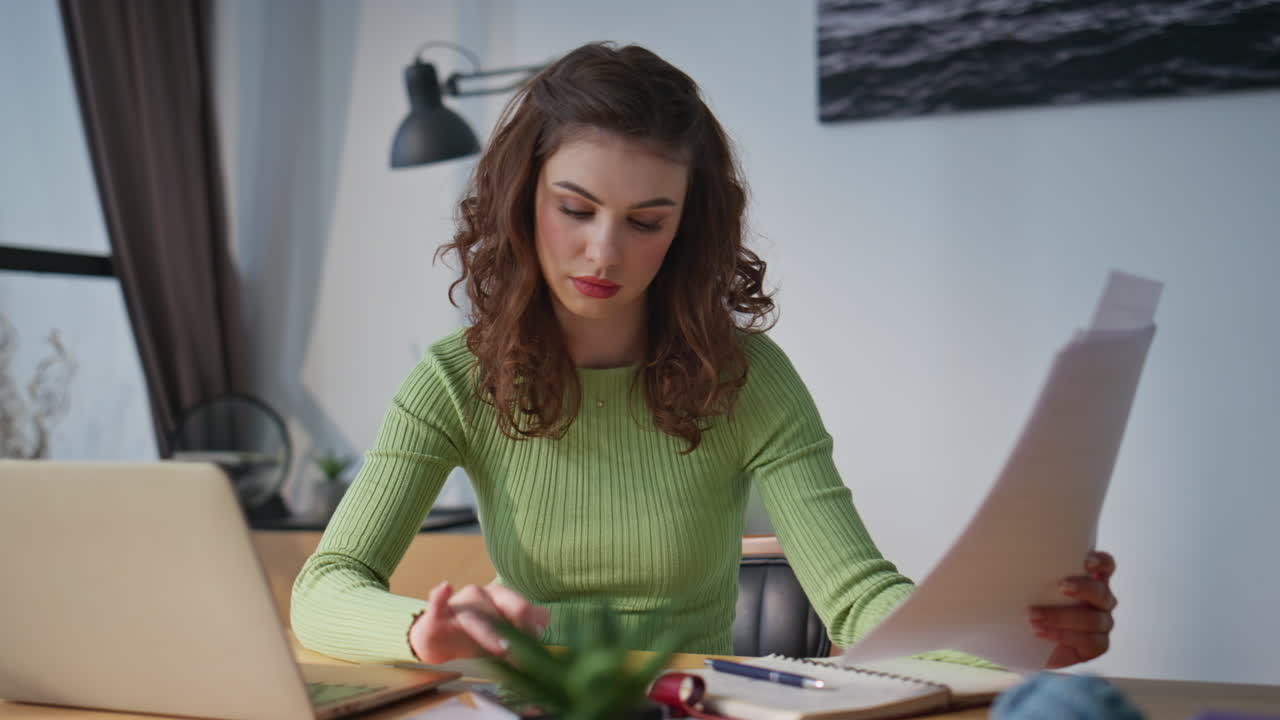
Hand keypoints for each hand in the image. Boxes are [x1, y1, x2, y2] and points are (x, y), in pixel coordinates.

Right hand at [409, 581, 549, 663]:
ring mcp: (458, 604)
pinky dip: (439, 596)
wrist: (438, 640)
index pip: (523, 606)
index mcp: (500, 596)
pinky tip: (444, 588)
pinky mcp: (435, 617)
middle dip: (519, 622)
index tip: (537, 647)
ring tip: (503, 649)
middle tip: (528, 650)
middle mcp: (481, 594)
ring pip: (476, 614)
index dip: (533, 626)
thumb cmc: (474, 634)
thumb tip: (543, 625)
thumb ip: (523, 627)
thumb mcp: (501, 632)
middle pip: (504, 602)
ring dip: (490, 632)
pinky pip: (436, 604)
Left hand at [1028, 551, 1116, 668]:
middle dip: (1083, 588)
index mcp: (1087, 580)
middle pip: (1101, 591)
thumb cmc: (1026, 607)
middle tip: (1060, 586)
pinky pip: (1091, 641)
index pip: (1106, 566)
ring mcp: (1101, 624)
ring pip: (1094, 619)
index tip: (1086, 562)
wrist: (1024, 643)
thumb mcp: (1025, 585)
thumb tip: (1001, 542)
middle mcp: (1099, 600)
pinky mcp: (1097, 646)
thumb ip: (1026, 568)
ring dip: (1062, 617)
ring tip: (1033, 617)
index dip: (1101, 562)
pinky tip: (1042, 633)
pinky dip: (1065, 636)